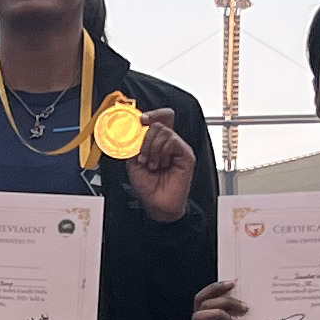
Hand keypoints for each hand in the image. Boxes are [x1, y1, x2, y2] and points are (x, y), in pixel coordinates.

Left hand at [125, 104, 196, 223]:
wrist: (157, 204)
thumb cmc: (148, 187)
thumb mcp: (133, 163)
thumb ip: (134, 146)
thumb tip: (133, 132)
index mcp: (157, 143)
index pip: (159, 119)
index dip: (151, 115)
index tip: (141, 120)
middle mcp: (168, 143)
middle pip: (159, 123)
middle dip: (146, 140)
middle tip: (143, 157)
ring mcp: (178, 148)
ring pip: (164, 131)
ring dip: (153, 149)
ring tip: (152, 164)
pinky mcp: (186, 155)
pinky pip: (173, 141)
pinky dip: (163, 152)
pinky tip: (162, 164)